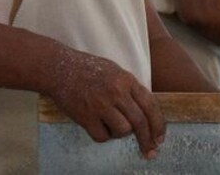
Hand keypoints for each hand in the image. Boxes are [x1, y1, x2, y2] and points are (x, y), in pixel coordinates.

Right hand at [46, 48, 165, 158]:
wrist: (60, 68)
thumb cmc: (88, 69)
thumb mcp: (115, 71)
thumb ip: (130, 89)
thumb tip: (146, 112)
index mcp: (127, 80)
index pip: (150, 105)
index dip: (158, 124)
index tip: (160, 138)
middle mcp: (116, 92)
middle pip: (140, 122)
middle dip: (147, 140)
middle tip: (150, 152)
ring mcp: (101, 104)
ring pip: (123, 130)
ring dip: (120, 133)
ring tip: (111, 125)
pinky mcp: (86, 116)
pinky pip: (102, 137)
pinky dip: (103, 136)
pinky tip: (97, 126)